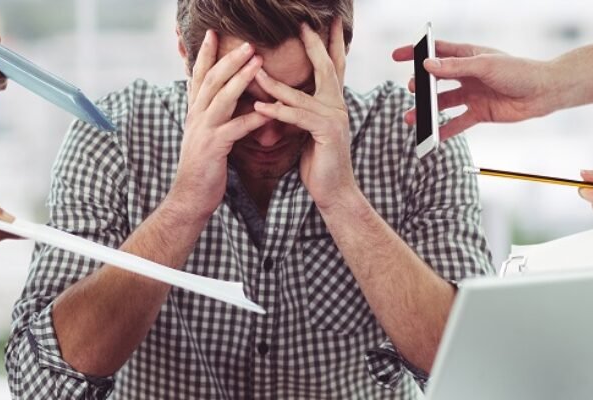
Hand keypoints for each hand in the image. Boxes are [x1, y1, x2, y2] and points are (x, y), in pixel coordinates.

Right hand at [168, 30, 270, 216]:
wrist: (189, 197)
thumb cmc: (203, 167)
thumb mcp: (204, 135)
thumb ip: (213, 116)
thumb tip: (224, 100)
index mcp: (194, 112)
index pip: (199, 76)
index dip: (205, 55)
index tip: (213, 34)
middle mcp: (196, 117)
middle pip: (211, 80)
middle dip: (229, 59)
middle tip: (247, 43)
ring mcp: (203, 131)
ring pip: (221, 98)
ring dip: (240, 78)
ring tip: (257, 62)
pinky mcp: (213, 148)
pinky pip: (236, 128)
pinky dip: (253, 118)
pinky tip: (269, 111)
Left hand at [253, 20, 356, 209]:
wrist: (334, 191)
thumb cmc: (319, 162)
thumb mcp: (308, 130)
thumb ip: (300, 111)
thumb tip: (282, 97)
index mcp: (334, 103)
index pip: (333, 66)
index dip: (330, 43)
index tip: (326, 22)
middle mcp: (338, 106)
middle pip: (326, 68)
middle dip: (314, 44)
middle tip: (303, 24)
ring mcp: (334, 118)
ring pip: (301, 94)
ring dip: (275, 83)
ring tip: (254, 70)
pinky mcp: (326, 133)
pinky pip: (297, 117)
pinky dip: (277, 111)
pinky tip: (259, 106)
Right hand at [391, 41, 553, 138]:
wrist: (543, 93)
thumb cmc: (519, 71)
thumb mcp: (485, 65)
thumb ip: (455, 67)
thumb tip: (428, 65)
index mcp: (468, 56)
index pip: (437, 52)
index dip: (416, 53)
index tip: (397, 56)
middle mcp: (467, 75)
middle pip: (436, 79)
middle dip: (421, 85)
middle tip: (412, 89)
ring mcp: (472, 94)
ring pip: (443, 103)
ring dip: (427, 110)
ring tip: (412, 118)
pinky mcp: (479, 113)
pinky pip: (457, 122)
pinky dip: (444, 130)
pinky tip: (432, 136)